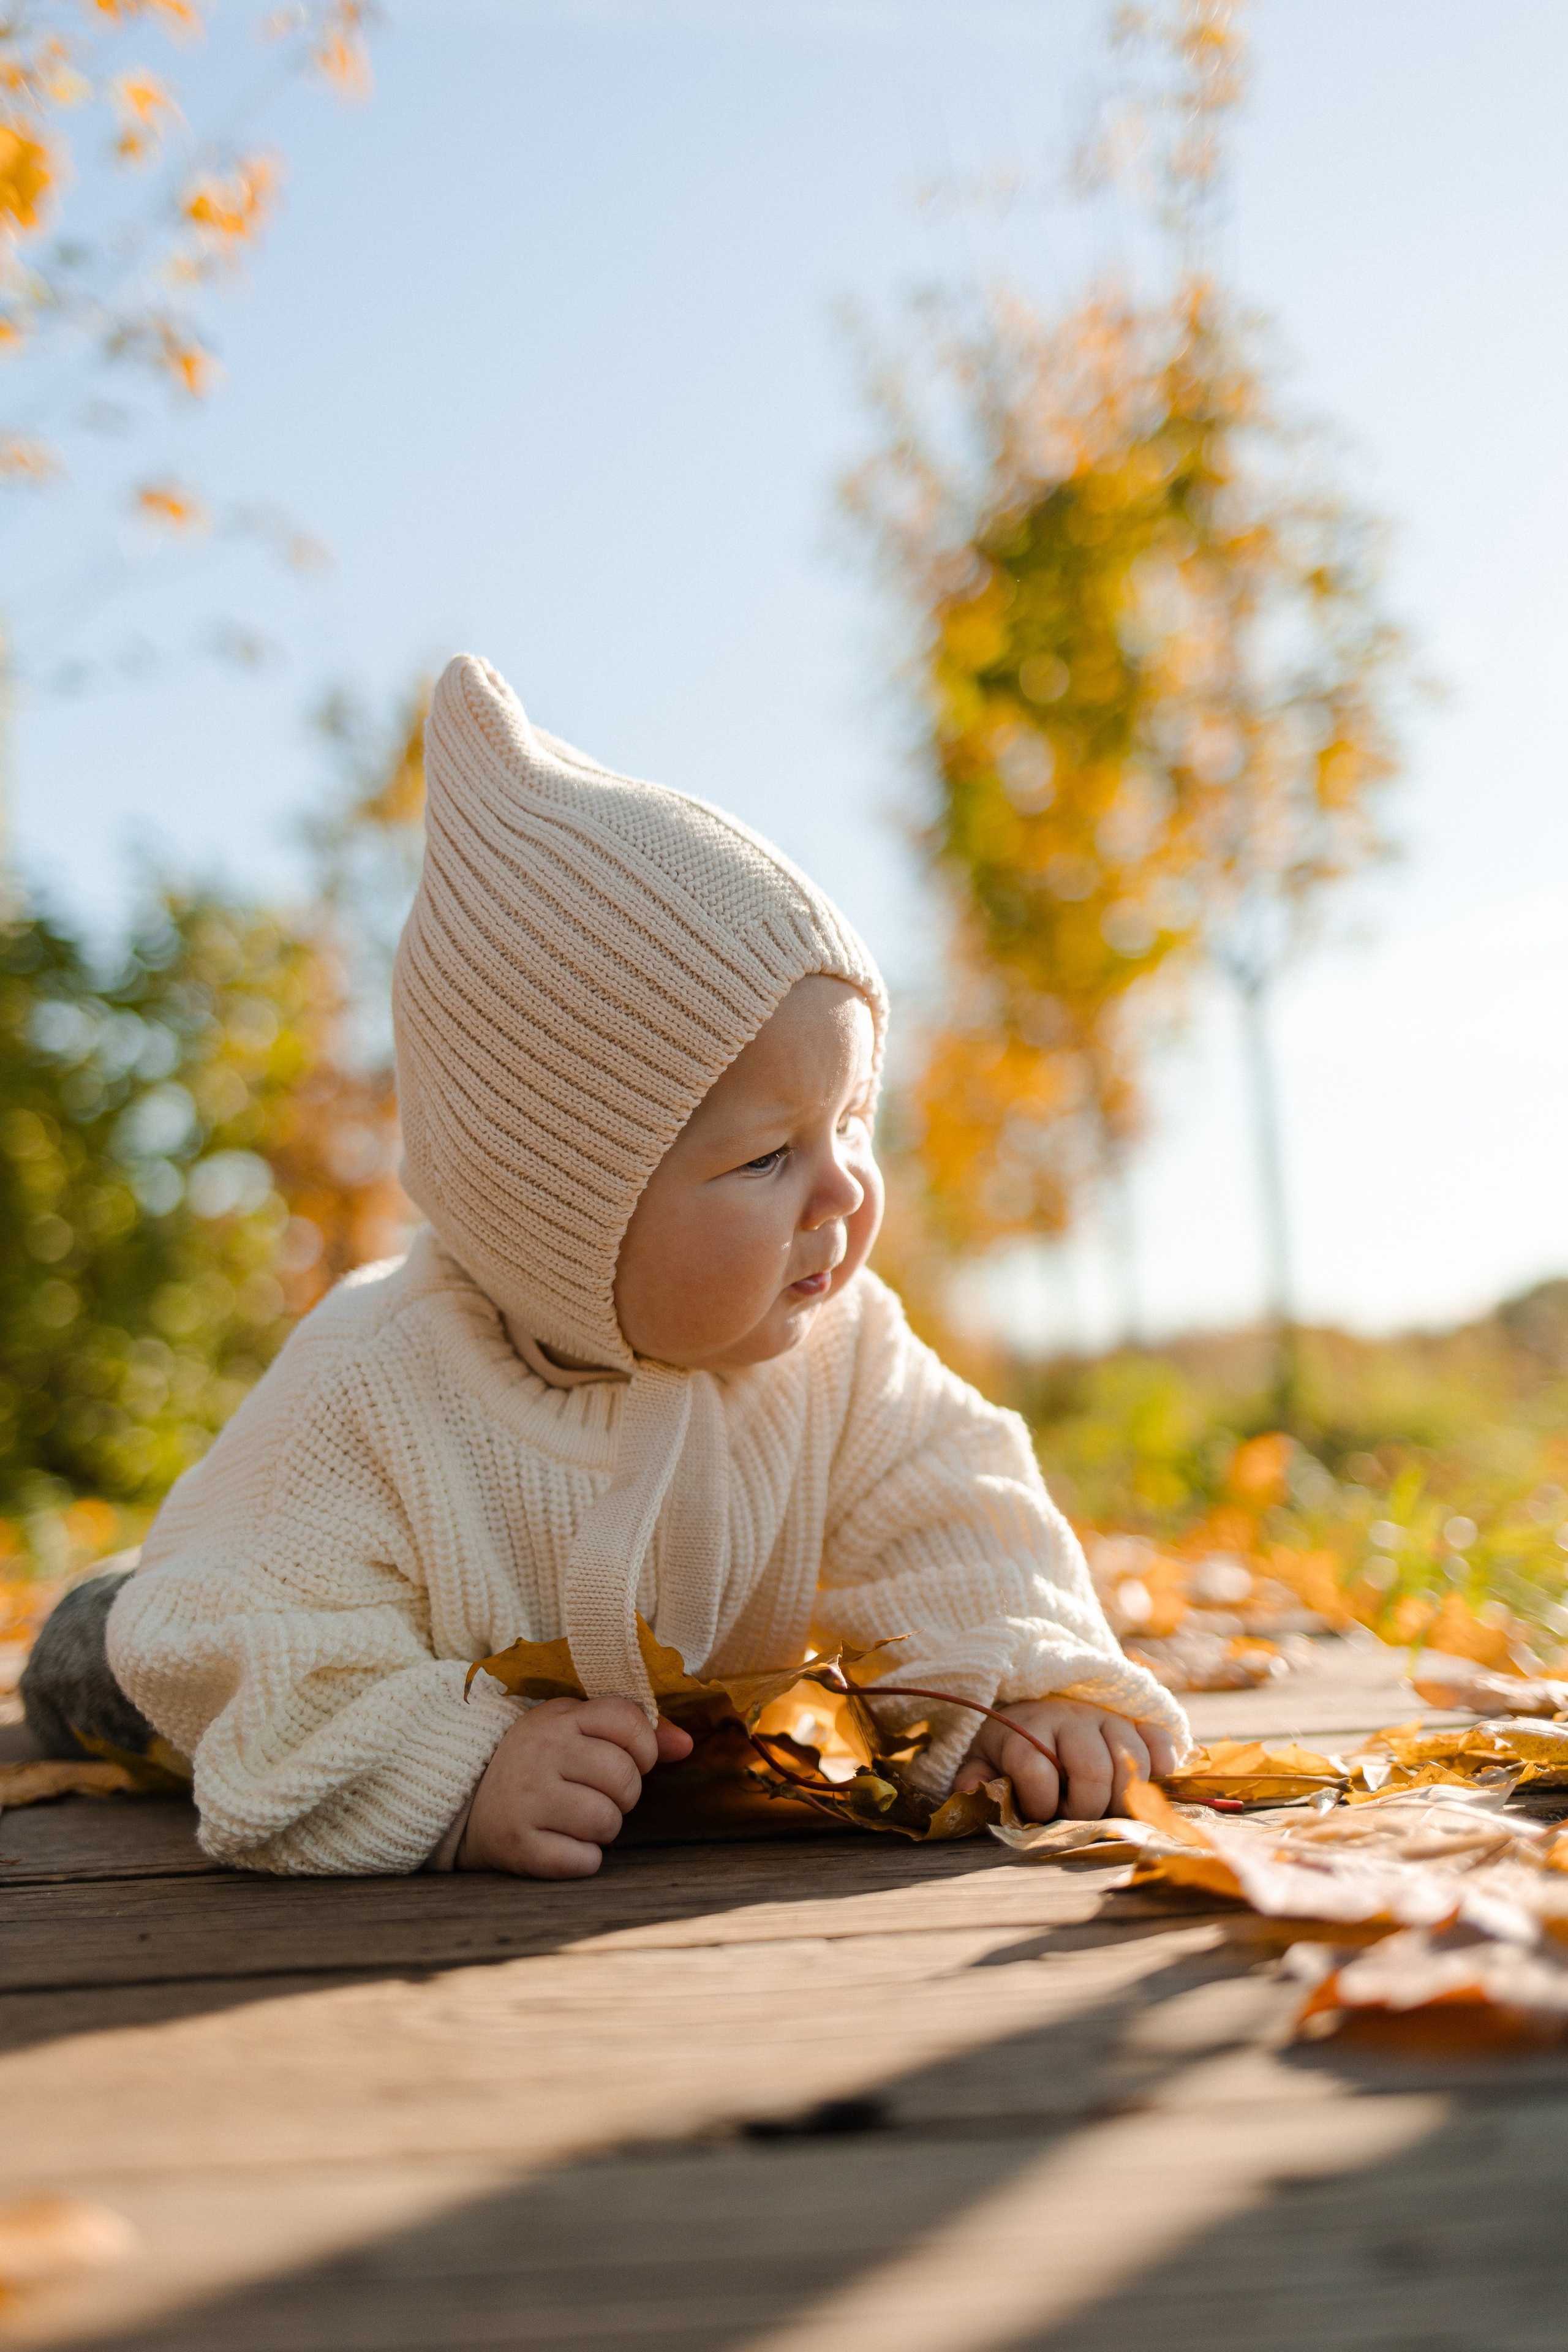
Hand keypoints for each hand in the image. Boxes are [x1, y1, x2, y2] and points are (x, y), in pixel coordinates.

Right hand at [458, 1696, 693, 1876]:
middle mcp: (540, 1752)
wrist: (467, 1802)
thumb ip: (634, 1732)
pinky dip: (584, 1859)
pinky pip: (583, 1860)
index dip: (644, 1746)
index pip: (628, 1720)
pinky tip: (564, 1845)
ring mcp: (527, 1799)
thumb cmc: (539, 1764)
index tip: (631, 1759)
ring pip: (607, 1820)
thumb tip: (686, 1744)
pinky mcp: (518, 1845)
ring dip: (604, 1829)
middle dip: (625, 1794)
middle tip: (600, 1795)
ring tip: (581, 1819)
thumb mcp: (577, 1732)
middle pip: (624, 1776)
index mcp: (559, 1718)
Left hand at [950, 1698, 1180, 1823]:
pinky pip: (1158, 1739)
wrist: (1038, 1702)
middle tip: (1077, 1817)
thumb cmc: (1010, 1743)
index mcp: (1025, 1729)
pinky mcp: (1134, 1717)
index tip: (1039, 1813)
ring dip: (1123, 1795)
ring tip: (1107, 1806)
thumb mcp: (982, 1758)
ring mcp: (1104, 1716)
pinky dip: (1160, 1765)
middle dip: (1086, 1808)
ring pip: (1130, 1759)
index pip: (1036, 1769)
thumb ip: (975, 1778)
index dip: (1040, 1803)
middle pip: (1092, 1769)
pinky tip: (1147, 1783)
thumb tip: (968, 1794)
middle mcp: (1067, 1717)